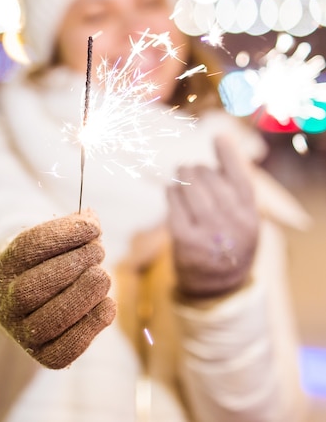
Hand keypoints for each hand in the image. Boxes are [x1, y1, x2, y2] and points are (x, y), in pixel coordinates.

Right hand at [0, 210, 115, 368]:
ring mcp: (22, 333)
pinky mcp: (44, 355)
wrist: (29, 299)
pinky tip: (107, 304)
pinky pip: (65, 350)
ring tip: (103, 276)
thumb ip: (74, 227)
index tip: (93, 227)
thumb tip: (92, 219)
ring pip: (48, 320)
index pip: (28, 248)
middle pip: (32, 289)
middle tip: (99, 251)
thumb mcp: (55, 239)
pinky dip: (91, 326)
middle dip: (74, 265)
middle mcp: (6, 303)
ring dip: (84, 294)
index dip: (64, 235)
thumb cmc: (48, 261)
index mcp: (3, 267)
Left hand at [167, 135, 258, 297]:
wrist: (218, 285)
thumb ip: (235, 186)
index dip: (229, 154)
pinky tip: (173, 190)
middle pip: (210, 177)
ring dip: (183, 176)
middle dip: (198, 170)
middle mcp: (232, 222)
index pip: (241, 177)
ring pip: (190, 187)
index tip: (219, 136)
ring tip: (182, 175)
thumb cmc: (230, 240)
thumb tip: (223, 140)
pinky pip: (174, 203)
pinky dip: (172, 192)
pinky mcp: (185, 240)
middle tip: (192, 170)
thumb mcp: (243, 217)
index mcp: (250, 214)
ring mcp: (209, 232)